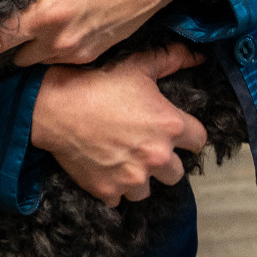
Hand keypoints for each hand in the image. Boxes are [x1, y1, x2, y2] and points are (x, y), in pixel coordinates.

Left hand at [0, 0, 199, 66]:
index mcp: (46, 12)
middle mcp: (57, 39)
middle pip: (11, 56)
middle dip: (1, 48)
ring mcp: (74, 52)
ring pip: (33, 60)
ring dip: (26, 49)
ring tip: (28, 28)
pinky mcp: (88, 57)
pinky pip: (55, 60)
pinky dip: (49, 50)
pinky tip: (54, 30)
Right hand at [30, 44, 208, 205]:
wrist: (56, 107)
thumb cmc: (100, 83)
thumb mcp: (139, 66)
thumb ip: (173, 60)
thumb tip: (199, 57)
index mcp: (170, 126)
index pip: (199, 141)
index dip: (188, 135)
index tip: (175, 133)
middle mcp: (156, 157)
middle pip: (176, 173)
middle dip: (164, 162)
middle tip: (146, 148)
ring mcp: (132, 178)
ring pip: (148, 190)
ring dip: (140, 178)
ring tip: (124, 161)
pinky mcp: (108, 191)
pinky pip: (119, 199)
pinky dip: (113, 188)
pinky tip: (104, 170)